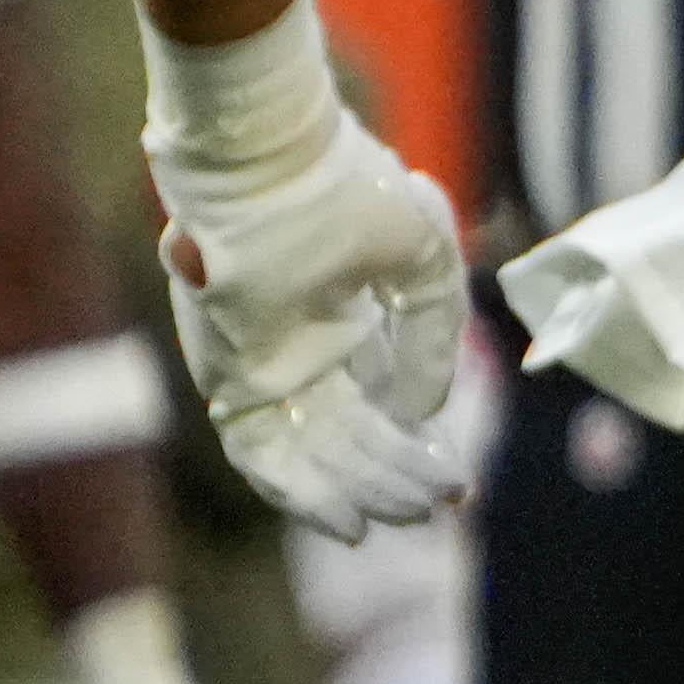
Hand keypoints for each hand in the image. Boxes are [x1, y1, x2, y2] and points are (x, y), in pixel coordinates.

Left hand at [152, 87, 478, 540]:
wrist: (273, 163)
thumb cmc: (350, 191)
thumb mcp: (424, 258)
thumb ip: (434, 336)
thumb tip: (427, 412)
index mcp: (338, 317)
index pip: (375, 401)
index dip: (413, 445)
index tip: (453, 476)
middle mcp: (297, 350)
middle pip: (349, 437)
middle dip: (398, 475)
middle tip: (446, 501)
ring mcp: (261, 367)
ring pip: (313, 453)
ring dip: (361, 489)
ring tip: (412, 513)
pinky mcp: (230, 379)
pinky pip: (259, 454)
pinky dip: (301, 493)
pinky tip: (349, 521)